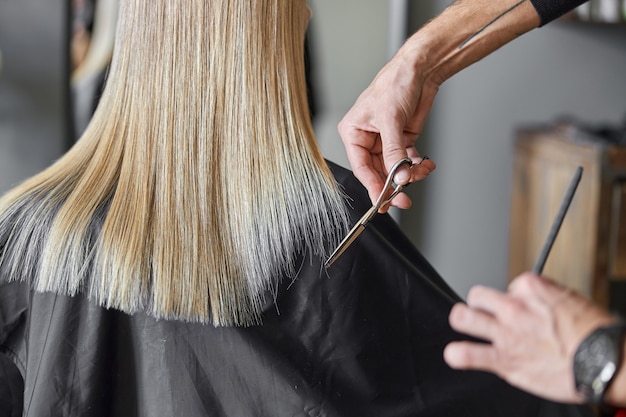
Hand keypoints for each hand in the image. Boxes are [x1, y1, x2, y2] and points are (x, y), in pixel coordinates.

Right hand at [338, 45, 436, 209]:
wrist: (420, 69)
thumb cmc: (395, 83)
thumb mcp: (391, 119)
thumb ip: (393, 152)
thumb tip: (398, 178)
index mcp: (354, 132)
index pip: (361, 167)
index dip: (373, 186)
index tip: (383, 201)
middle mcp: (368, 139)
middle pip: (377, 172)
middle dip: (393, 184)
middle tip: (404, 198)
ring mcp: (386, 141)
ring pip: (394, 169)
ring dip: (409, 174)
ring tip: (421, 171)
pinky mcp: (402, 140)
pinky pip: (407, 161)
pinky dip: (418, 166)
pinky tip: (426, 164)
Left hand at [443, 272, 615, 403]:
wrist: (606, 362)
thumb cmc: (594, 335)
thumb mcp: (571, 299)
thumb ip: (545, 297)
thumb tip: (534, 298)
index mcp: (531, 289)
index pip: (508, 286)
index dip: (514, 298)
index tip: (525, 309)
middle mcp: (513, 308)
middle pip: (477, 296)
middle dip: (481, 304)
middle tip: (487, 314)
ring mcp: (505, 333)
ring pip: (463, 317)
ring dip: (462, 320)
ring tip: (466, 325)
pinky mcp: (504, 359)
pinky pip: (467, 354)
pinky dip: (457, 355)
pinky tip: (456, 354)